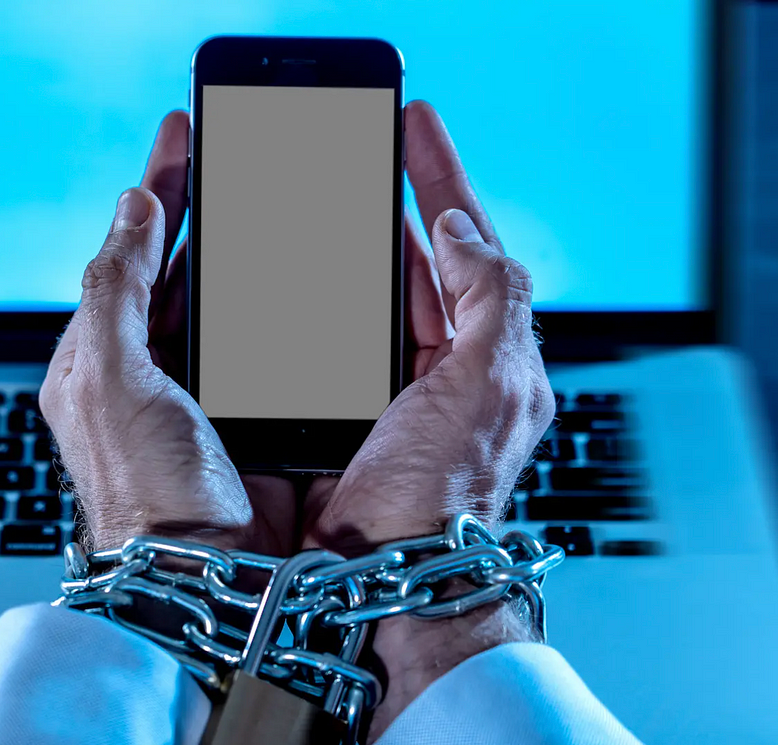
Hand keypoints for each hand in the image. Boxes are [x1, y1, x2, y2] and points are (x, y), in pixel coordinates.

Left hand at [39, 110, 293, 554]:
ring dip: (239, 260)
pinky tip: (295, 289)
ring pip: (218, 310)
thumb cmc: (145, 493)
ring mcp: (197, 400)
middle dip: (198, 215)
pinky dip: (272, 313)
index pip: (127, 255)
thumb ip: (114, 288)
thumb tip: (131, 209)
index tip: (183, 138)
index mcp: (97, 362)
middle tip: (227, 157)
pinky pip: (257, 349)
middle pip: (173, 276)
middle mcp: (144, 378)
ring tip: (264, 206)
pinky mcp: (244, 421)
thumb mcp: (110, 379)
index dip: (157, 192)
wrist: (202, 576)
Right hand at [302, 101, 554, 744]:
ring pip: (370, 301)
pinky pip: (326, 342)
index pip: (469, 247)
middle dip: (395, 206)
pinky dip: (310, 306)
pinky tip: (286, 283)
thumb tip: (459, 228)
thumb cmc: (444, 503)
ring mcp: (390, 395)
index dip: (441, 180)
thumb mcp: (491, 386)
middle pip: (419, 266)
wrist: (389, 585)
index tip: (413, 126)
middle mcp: (444, 373)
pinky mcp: (341, 418)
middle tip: (363, 152)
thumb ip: (489, 294)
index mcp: (486, 357)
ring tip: (321, 201)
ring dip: (351, 252)